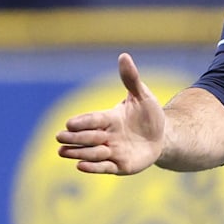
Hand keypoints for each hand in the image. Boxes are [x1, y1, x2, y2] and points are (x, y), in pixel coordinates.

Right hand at [56, 53, 165, 174]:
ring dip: (81, 152)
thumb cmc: (149, 114)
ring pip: (91, 153)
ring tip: (65, 152)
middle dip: (75, 137)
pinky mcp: (119, 166)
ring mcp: (111, 151)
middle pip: (87, 137)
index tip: (69, 123)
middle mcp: (106, 136)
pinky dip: (92, 167)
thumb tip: (124, 56)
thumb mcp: (142, 96)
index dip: (82, 121)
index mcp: (108, 118)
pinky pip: (103, 168)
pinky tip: (80, 165)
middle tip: (61, 137)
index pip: (92, 119)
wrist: (162, 136)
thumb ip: (131, 79)